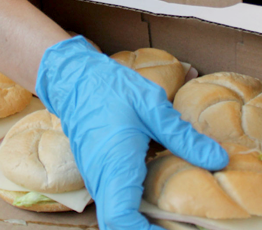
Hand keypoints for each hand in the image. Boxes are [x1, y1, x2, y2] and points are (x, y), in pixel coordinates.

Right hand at [36, 36, 228, 229]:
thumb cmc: (110, 88)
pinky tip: (156, 197)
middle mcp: (100, 178)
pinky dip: (132, 210)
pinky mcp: (97, 173)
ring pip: (115, 215)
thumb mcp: (151, 105)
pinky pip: (113, 202)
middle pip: (117, 225)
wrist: (74, 78)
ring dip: (139, 221)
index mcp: (114, 165)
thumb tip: (217, 159)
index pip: (121, 220)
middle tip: (178, 224)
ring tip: (173, 217)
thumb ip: (183, 136)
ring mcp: (95, 177)